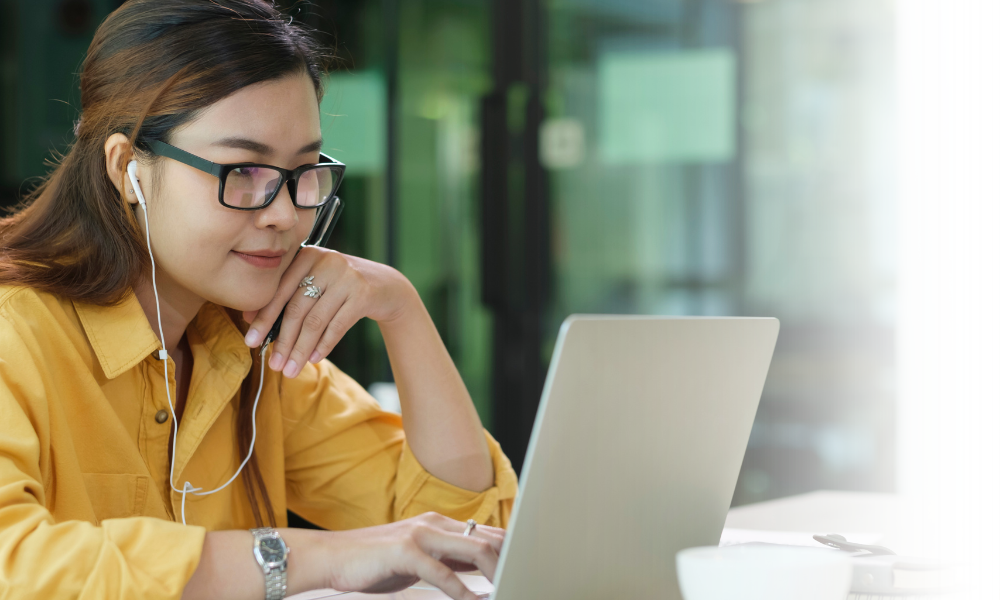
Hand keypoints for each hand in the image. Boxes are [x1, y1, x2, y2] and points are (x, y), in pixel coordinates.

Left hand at [242, 246, 416, 377]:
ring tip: (291, 369)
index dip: (264, 318)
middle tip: (273, 364)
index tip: (250, 341)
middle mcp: (326, 262)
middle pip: (297, 308)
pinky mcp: (364, 294)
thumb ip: (286, 296)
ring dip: (300, 349)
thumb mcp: (315, 283)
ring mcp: (347, 277)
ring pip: (316, 321)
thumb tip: (250, 320)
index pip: (279, 290)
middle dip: (282, 340)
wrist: (386, 286)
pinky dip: (323, 345)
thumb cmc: (340, 287)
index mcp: (307, 255)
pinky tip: (313, 359)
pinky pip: (337, 326)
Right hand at [307, 513, 504, 599]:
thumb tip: (481, 571)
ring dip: (496, 573)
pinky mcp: (405, 552)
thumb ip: (448, 560)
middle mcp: (434, 524)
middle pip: (488, 539)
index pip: (487, 534)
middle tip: (523, 581)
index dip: (510, 552)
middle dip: (511, 562)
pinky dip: (462, 592)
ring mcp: (421, 535)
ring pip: (474, 549)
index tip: (525, 571)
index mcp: (439, 524)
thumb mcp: (419, 558)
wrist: (333, 556)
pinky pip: (442, 573)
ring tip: (506, 589)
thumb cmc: (375, 561)